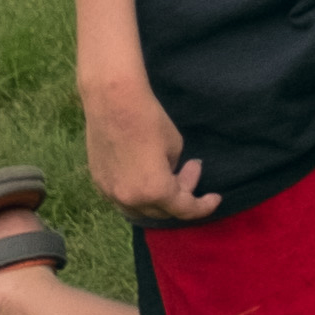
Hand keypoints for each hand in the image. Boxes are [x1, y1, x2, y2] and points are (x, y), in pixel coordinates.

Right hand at [83, 72, 218, 223]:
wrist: (113, 102)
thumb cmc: (150, 120)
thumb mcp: (174, 147)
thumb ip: (173, 171)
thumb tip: (168, 176)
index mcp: (154, 191)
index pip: (184, 209)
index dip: (203, 206)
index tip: (215, 198)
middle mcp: (130, 199)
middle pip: (162, 212)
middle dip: (182, 194)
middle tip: (191, 168)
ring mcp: (110, 193)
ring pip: (140, 210)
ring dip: (159, 200)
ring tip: (170, 175)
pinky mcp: (98, 183)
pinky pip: (123, 199)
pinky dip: (139, 195)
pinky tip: (147, 176)